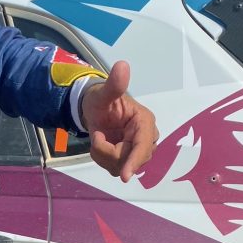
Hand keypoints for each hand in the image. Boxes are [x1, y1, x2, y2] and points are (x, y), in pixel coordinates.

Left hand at [80, 61, 158, 181]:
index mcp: (144, 121)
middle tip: (96, 136)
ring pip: (122, 167)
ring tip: (98, 138)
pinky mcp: (130, 159)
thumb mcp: (103, 93)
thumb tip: (122, 66)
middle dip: (109, 153)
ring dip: (104, 156)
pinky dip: (103, 159)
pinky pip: (116, 169)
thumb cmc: (100, 100)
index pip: (143, 146)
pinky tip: (101, 145)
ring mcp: (139, 150)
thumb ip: (114, 84)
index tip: (125, 176)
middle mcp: (147, 137)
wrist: (96, 110)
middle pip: (130, 160)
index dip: (134, 161)